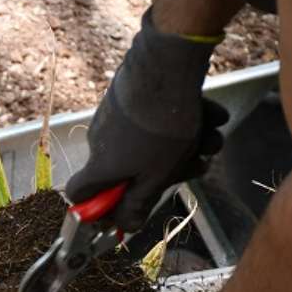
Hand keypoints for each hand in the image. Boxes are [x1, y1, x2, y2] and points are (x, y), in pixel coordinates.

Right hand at [65, 7, 228, 230]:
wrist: (167, 65)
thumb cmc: (160, 129)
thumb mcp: (156, 176)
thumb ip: (139, 203)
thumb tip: (126, 226)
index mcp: (101, 165)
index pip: (80, 194)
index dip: (97, 207)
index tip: (122, 210)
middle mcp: (102, 140)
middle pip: (130, 168)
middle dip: (168, 170)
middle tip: (196, 165)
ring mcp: (117, 115)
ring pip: (152, 142)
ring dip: (187, 145)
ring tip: (211, 138)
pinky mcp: (134, 94)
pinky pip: (158, 118)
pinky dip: (185, 120)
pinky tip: (212, 117)